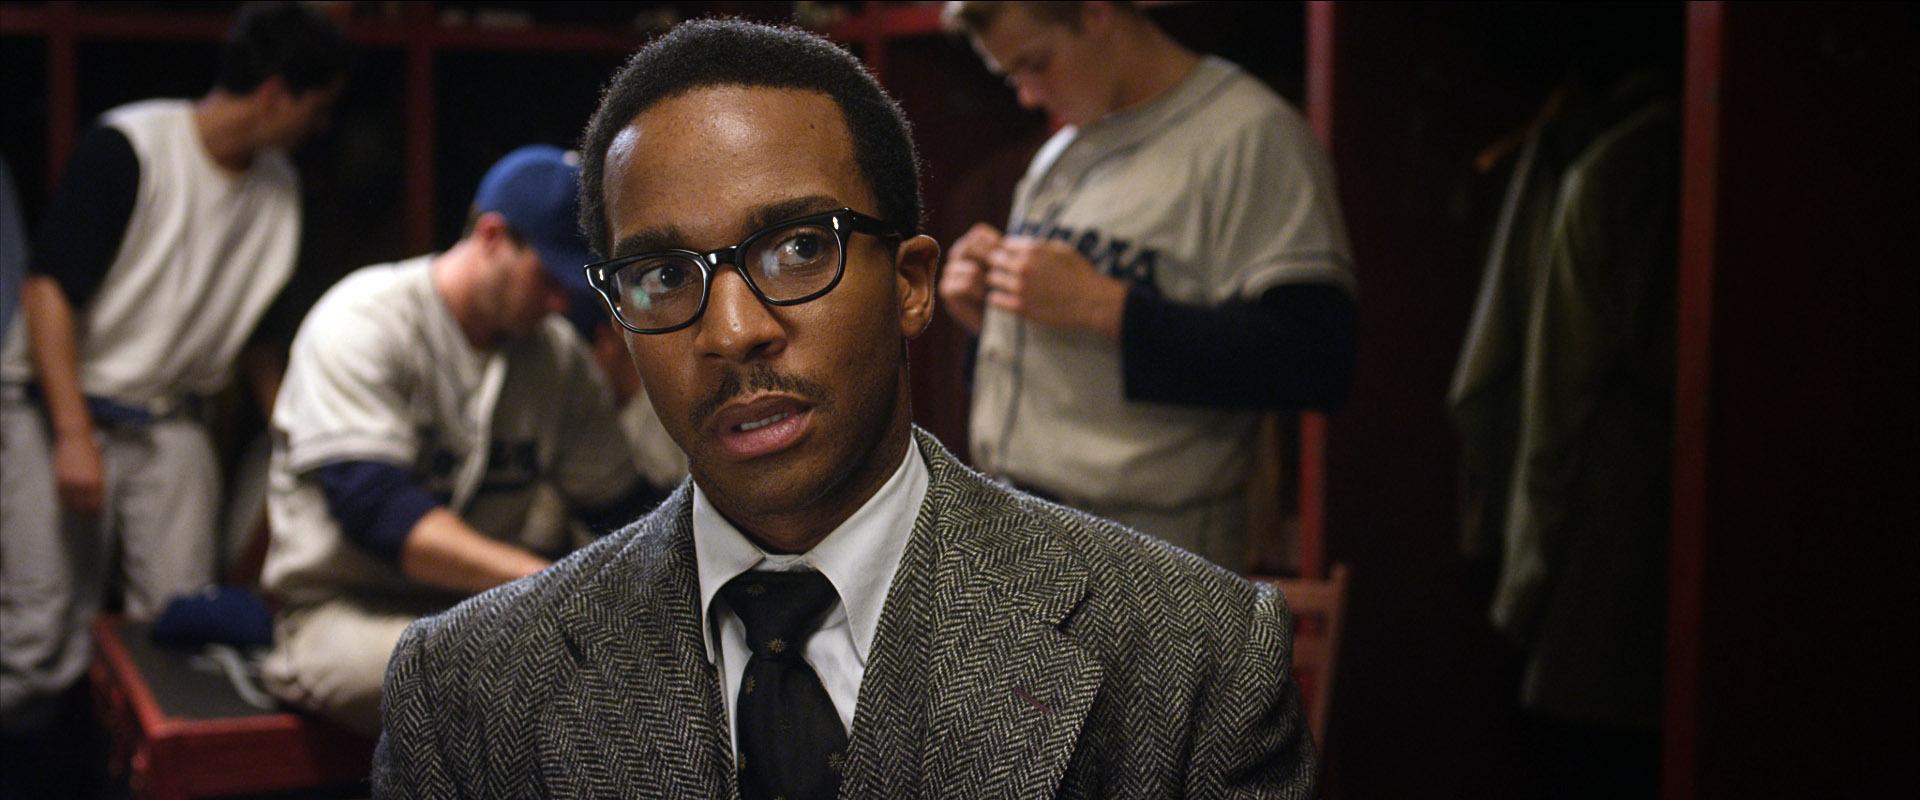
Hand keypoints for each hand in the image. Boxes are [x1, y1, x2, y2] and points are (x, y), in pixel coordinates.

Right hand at [53, 431, 104, 513]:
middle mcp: (84, 484)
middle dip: (85, 510)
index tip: (96, 512)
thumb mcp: (100, 467)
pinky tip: (67, 500)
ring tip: (76, 509)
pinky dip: (64, 498)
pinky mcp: (60, 478)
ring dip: (74, 506)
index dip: (96, 509)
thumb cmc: (91, 452)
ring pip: (71, 501)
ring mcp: (71, 482)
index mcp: (97, 481)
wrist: (75, 439)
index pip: (96, 502)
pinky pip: (61, 494)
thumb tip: (98, 494)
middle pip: (84, 505)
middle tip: (86, 514)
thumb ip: (99, 481)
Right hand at [938, 223, 1002, 334]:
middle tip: (1001, 274)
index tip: (1008, 258)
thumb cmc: (1005, 289)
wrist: (996, 317)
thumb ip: (1004, 252)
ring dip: (984, 280)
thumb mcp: (1007, 267)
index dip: (995, 244)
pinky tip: (984, 297)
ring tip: (993, 289)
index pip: (979, 233)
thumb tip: (1007, 242)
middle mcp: (958, 254)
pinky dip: (977, 291)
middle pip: (969, 247)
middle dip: (988, 261)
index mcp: (973, 243)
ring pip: (969, 267)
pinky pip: (964, 283)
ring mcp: (950, 271)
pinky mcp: (946, 289)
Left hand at [985, 237, 1128, 339]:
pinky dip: (997, 297)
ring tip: (1007, 285)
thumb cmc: (1079, 273)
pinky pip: (994, 299)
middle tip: (1007, 272)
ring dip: (998, 281)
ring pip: (992, 279)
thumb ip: (1038, 245)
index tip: (1012, 258)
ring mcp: (1019, 287)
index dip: (1008, 251)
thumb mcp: (1061, 249)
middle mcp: (1023, 266)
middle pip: (994, 260)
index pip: (1004, 244)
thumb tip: (1020, 243)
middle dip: (999, 264)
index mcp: (1033, 249)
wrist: (1090, 301)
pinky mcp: (1020, 307)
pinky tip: (1006, 298)